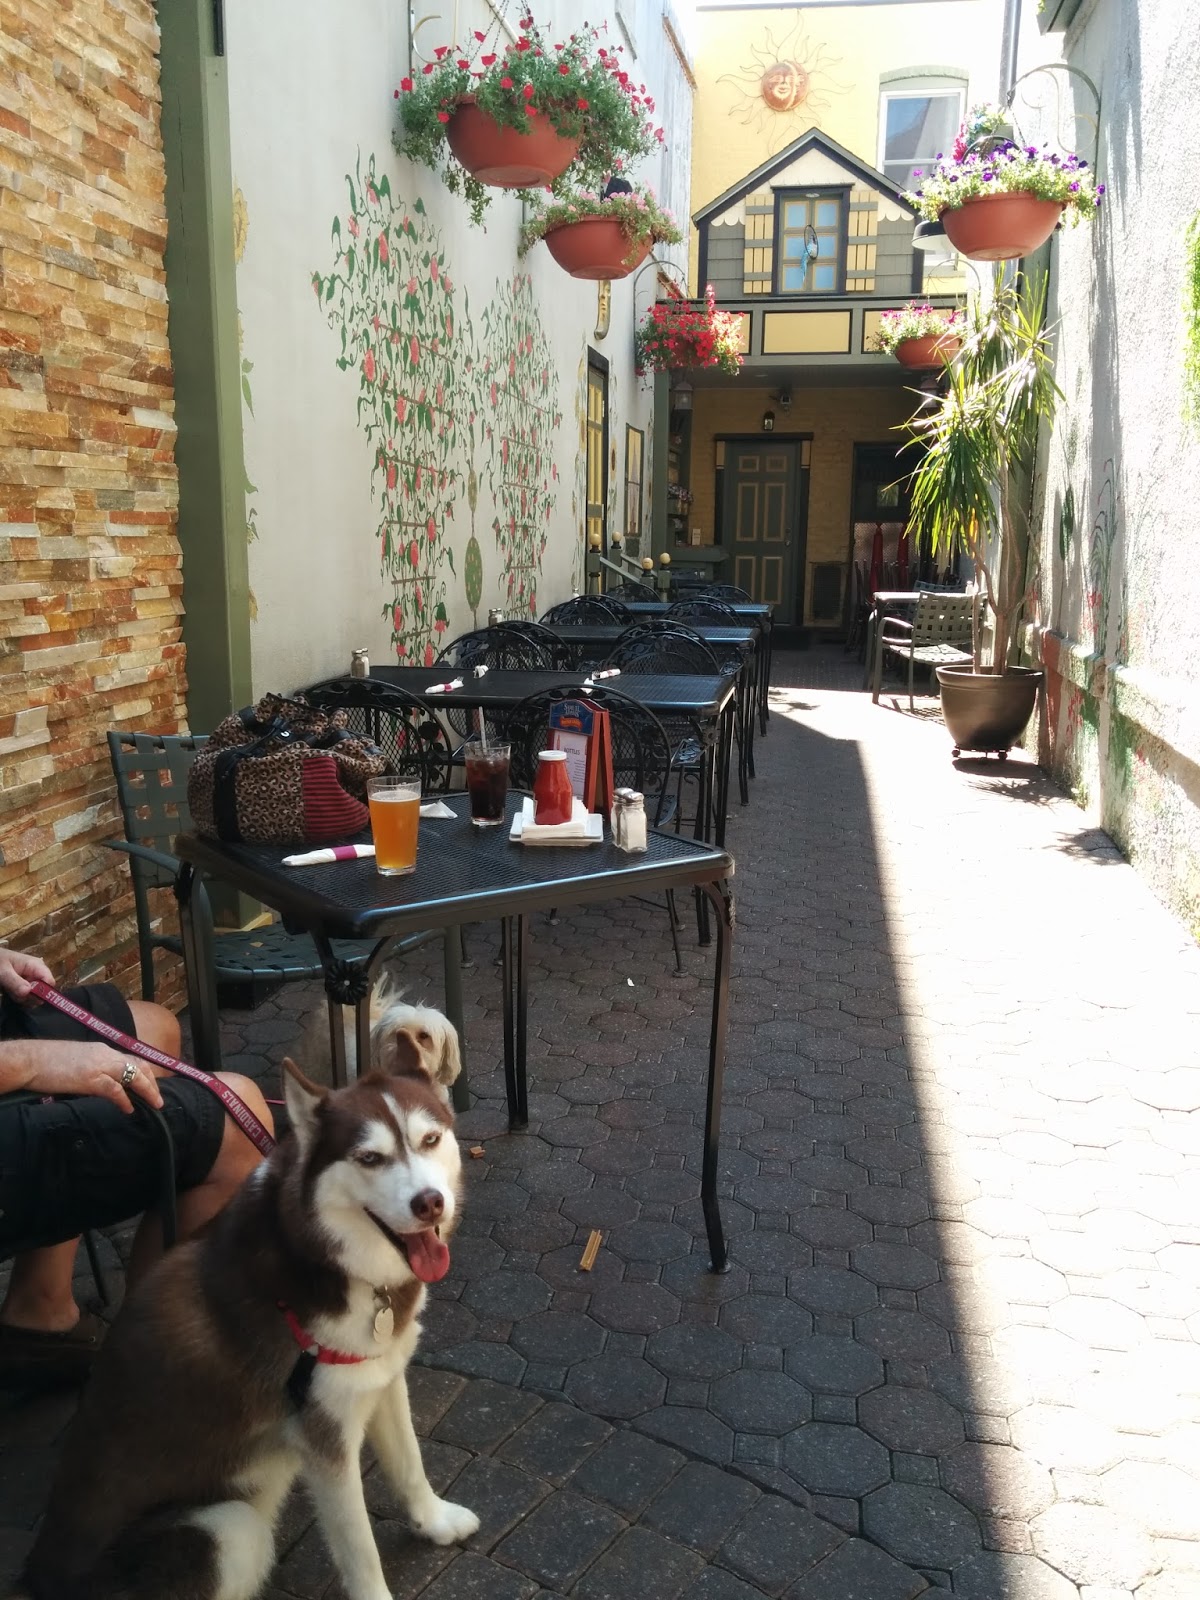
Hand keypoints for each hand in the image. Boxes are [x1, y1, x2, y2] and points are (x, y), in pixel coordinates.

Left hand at [0, 949, 53, 1002]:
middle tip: (15, 993)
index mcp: (37, 966)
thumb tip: (28, 992)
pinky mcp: (26, 989)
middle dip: (29, 997)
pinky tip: (11, 995)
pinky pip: (28, 1000)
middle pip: (43, 993)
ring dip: (22, 999)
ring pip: (35, 998)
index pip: (50, 981)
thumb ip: (14, 981)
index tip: (28, 995)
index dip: (43, 991)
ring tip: (10, 992)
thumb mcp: (3, 971)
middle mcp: (37, 975)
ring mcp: (32, 983)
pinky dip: (19, 1000)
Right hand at [24, 1045, 164, 1114]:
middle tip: (158, 1099)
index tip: (153, 1085)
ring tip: (154, 1104)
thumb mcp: (78, 1061)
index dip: (145, 1073)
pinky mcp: (90, 1078)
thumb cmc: (49, 1062)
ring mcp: (98, 1065)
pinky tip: (129, 1108)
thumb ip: (94, 1070)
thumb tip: (104, 1085)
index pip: (131, 1059)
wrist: (31, 1060)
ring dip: (147, 1090)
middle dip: (152, 1082)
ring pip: (132, 1074)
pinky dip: (125, 1099)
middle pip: (138, 1065)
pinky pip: (114, 1089)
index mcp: (102, 1050)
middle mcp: (105, 1054)